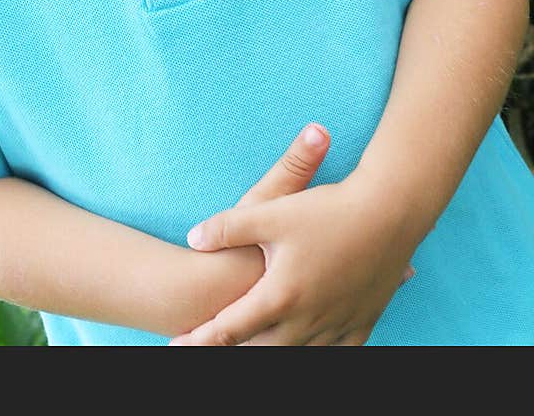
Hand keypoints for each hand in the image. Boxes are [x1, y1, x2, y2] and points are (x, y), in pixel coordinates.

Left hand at [170, 163, 416, 346]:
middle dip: (233, 352)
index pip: (229, 329)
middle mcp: (308, 320)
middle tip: (209, 348)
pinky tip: (311, 347)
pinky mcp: (363, 321)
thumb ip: (226, 227)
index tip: (176, 346)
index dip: (200, 341)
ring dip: (273, 353)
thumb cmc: (326, 210)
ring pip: (298, 356)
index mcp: (281, 296)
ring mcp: (338, 325)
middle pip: (261, 350)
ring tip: (253, 348)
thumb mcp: (269, 211)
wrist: (389, 212)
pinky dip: (318, 353)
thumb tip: (193, 238)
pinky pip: (337, 352)